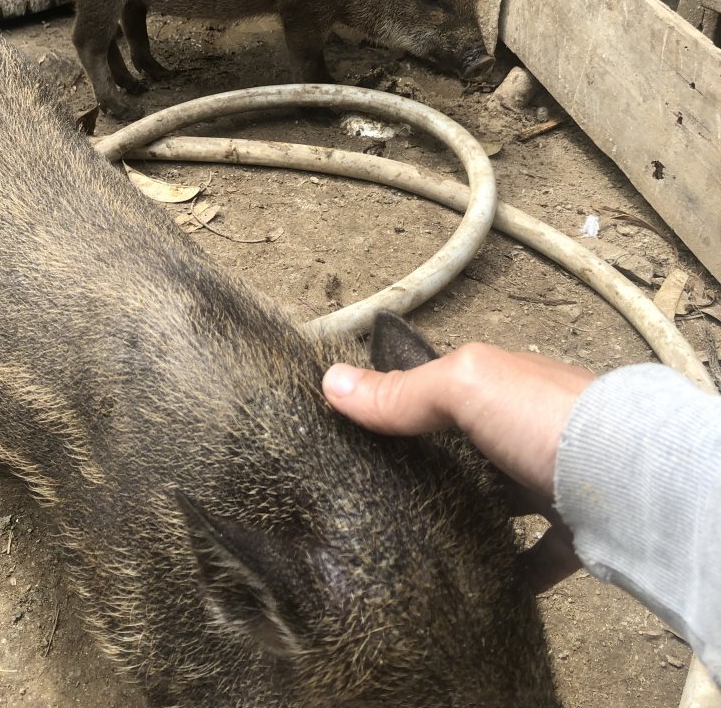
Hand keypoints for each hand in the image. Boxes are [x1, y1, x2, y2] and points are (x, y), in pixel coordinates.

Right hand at [323, 344, 594, 591]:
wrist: (632, 481)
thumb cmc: (547, 419)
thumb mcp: (465, 387)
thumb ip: (403, 391)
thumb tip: (332, 382)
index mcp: (501, 384)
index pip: (442, 388)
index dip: (403, 401)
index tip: (361, 429)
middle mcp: (528, 427)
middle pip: (470, 446)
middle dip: (433, 464)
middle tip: (379, 493)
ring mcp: (552, 480)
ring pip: (500, 499)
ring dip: (467, 514)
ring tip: (415, 538)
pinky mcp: (572, 531)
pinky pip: (535, 555)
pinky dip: (510, 568)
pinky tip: (479, 581)